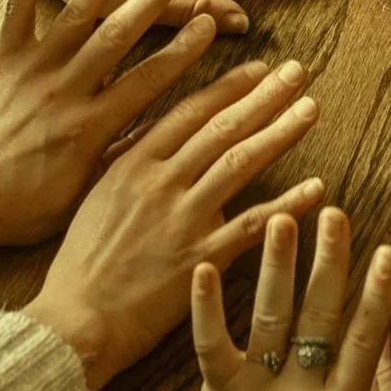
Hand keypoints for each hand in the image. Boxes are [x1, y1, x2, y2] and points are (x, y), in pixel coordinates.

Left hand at [0, 0, 221, 248]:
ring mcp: (32, 71)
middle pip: (119, 35)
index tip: (211, 21)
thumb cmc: (22, 206)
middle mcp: (66, 91)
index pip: (149, 80)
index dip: (183, 49)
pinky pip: (14, 9)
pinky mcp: (2, 60)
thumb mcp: (83, 194)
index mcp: (91, 126)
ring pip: (75, 15)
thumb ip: (122, 157)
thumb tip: (166, 131)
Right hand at [28, 54, 324, 389]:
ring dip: (280, 133)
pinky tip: (316, 187)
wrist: (73, 320)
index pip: (189, 112)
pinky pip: (251, 224)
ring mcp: (182, 219)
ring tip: (311, 109)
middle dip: (264, 96)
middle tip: (298, 72)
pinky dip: (287, 204)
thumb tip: (155, 135)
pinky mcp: (200, 258)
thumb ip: (128, 164)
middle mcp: (160, 183)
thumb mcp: (94, 199)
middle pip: (221, 128)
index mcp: (132, 165)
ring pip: (239, 163)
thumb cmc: (79, 266)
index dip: (229, 88)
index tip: (260, 69)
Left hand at [162, 202, 390, 390]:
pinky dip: (206, 308)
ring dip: (277, 267)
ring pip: (271, 318)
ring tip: (282, 218)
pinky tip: (204, 268)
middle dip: (332, 261)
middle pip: (322, 316)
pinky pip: (212, 345)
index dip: (382, 294)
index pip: (368, 340)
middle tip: (338, 214)